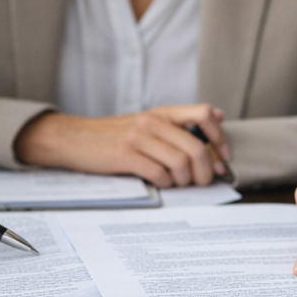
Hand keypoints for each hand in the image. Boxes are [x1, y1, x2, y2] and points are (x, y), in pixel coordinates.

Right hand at [14, 104, 229, 187]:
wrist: (74, 139)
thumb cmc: (114, 137)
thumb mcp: (149, 123)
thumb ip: (181, 123)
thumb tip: (219, 117)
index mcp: (162, 113)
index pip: (204, 115)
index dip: (220, 138)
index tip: (222, 158)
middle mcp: (153, 121)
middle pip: (196, 148)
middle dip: (204, 172)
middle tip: (200, 182)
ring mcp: (138, 138)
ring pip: (180, 163)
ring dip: (184, 181)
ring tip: (177, 183)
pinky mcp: (125, 156)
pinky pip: (159, 174)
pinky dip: (165, 184)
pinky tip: (160, 183)